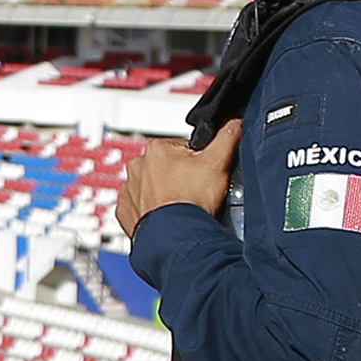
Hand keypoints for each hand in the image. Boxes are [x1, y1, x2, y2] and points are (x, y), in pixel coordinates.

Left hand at [118, 121, 239, 233]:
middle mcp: (137, 167)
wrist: (176, 238)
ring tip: (182, 205)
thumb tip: (234, 123)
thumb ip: (228, 136)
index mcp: (156, 149)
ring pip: (152, 187)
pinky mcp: (126, 212)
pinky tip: (167, 216)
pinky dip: (153, 211)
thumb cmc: (192, 202)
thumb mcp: (218, 162)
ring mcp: (129, 191)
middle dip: (180, 177)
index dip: (198, 161)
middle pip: (167, 167)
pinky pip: (140, 208)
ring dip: (165, 194)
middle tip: (195, 192)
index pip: (183, 149)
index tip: (203, 175)